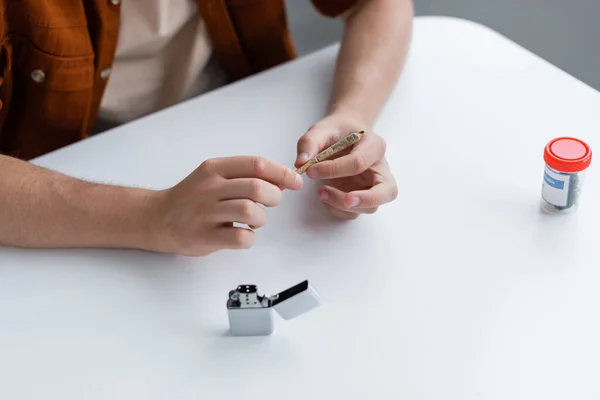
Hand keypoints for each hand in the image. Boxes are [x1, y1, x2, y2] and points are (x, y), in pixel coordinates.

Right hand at [151, 156, 302, 255]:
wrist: (157, 218)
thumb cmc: (192, 198)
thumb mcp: (213, 176)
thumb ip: (243, 175)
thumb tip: (282, 179)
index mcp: (215, 168)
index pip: (257, 164)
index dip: (282, 173)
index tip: (294, 182)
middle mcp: (210, 187)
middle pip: (258, 188)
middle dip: (274, 197)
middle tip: (270, 204)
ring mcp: (205, 212)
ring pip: (250, 211)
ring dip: (261, 219)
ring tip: (252, 221)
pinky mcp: (204, 236)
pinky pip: (240, 237)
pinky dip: (249, 238)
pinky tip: (241, 235)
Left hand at [295, 113, 396, 219]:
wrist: (344, 135)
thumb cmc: (337, 132)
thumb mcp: (322, 130)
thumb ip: (310, 142)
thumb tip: (301, 163)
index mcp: (374, 145)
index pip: (359, 162)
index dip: (333, 169)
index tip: (310, 170)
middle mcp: (381, 168)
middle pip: (387, 191)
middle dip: (366, 199)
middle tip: (347, 200)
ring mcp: (374, 186)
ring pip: (370, 207)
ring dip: (343, 205)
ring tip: (320, 192)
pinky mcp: (363, 197)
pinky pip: (355, 212)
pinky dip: (339, 210)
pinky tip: (325, 198)